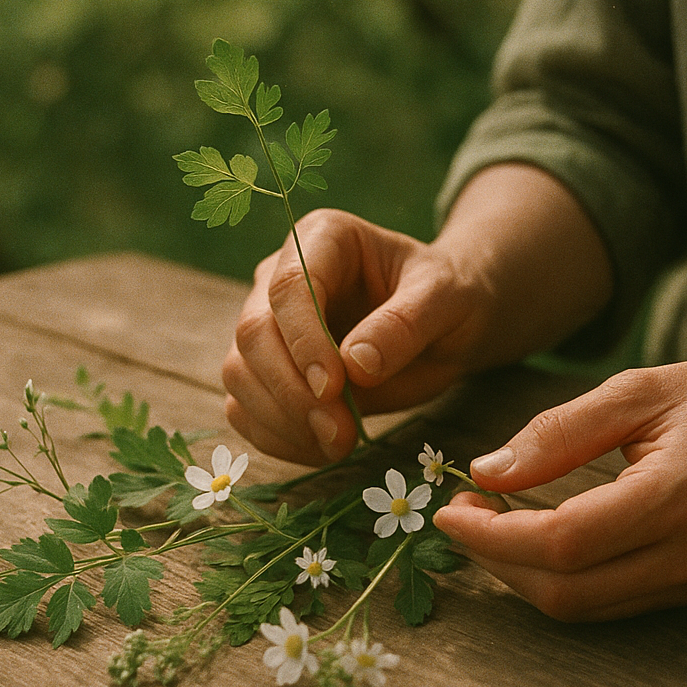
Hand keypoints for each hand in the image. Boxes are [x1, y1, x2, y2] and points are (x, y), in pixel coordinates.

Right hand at [222, 208, 487, 463]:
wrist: (445, 326)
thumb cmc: (447, 297)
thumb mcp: (445, 299)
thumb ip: (404, 323)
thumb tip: (355, 364)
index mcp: (322, 238)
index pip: (289, 286)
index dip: (303, 340)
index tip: (333, 388)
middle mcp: (279, 277)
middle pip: (253, 333)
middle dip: (291, 390)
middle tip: (340, 434)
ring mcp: (267, 325)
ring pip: (239, 374)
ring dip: (282, 420)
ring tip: (340, 444)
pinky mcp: (264, 372)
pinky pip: (245, 409)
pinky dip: (277, 438)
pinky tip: (322, 449)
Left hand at [433, 359, 686, 621]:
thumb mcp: (640, 389)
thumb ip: (560, 431)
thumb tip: (486, 472)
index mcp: (678, 496)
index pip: (565, 542)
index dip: (495, 536)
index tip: (451, 507)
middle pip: (565, 590)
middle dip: (496, 559)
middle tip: (462, 512)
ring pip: (579, 608)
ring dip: (518, 574)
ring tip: (488, 521)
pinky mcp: (686, 590)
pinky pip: (602, 605)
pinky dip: (552, 578)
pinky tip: (529, 537)